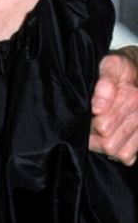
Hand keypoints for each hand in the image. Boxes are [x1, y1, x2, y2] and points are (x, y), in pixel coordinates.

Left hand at [90, 50, 137, 165]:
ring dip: (105, 146)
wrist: (135, 72)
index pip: (103, 126)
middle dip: (94, 136)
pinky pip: (128, 157)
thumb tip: (98, 107)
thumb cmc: (118, 69)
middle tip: (90, 123)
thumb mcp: (110, 65)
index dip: (90, 122)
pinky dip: (118, 152)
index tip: (88, 113)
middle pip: (109, 143)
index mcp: (132, 98)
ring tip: (99, 131)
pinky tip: (111, 138)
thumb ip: (104, 82)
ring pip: (119, 152)